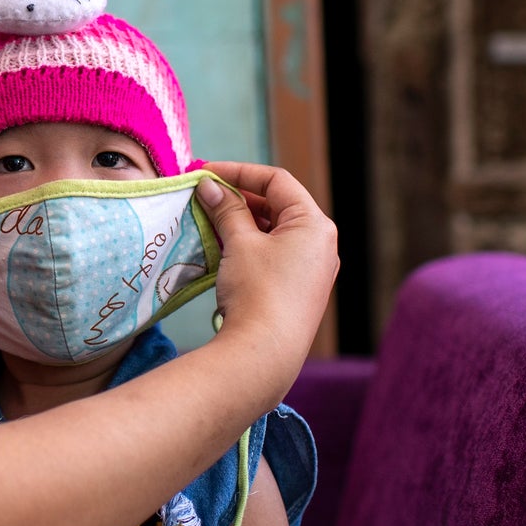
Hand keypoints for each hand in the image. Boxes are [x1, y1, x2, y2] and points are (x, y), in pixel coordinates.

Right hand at [195, 162, 337, 365]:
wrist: (266, 353)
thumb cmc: (257, 291)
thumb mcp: (240, 243)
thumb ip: (226, 209)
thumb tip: (210, 187)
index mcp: (314, 224)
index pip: (277, 181)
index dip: (239, 172)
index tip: (206, 173)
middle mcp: (321, 244)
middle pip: (278, 205)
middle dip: (239, 198)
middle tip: (204, 197)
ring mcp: (313, 269)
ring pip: (275, 231)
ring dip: (242, 222)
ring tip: (210, 221)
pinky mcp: (300, 290)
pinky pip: (275, 255)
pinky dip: (251, 245)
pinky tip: (225, 249)